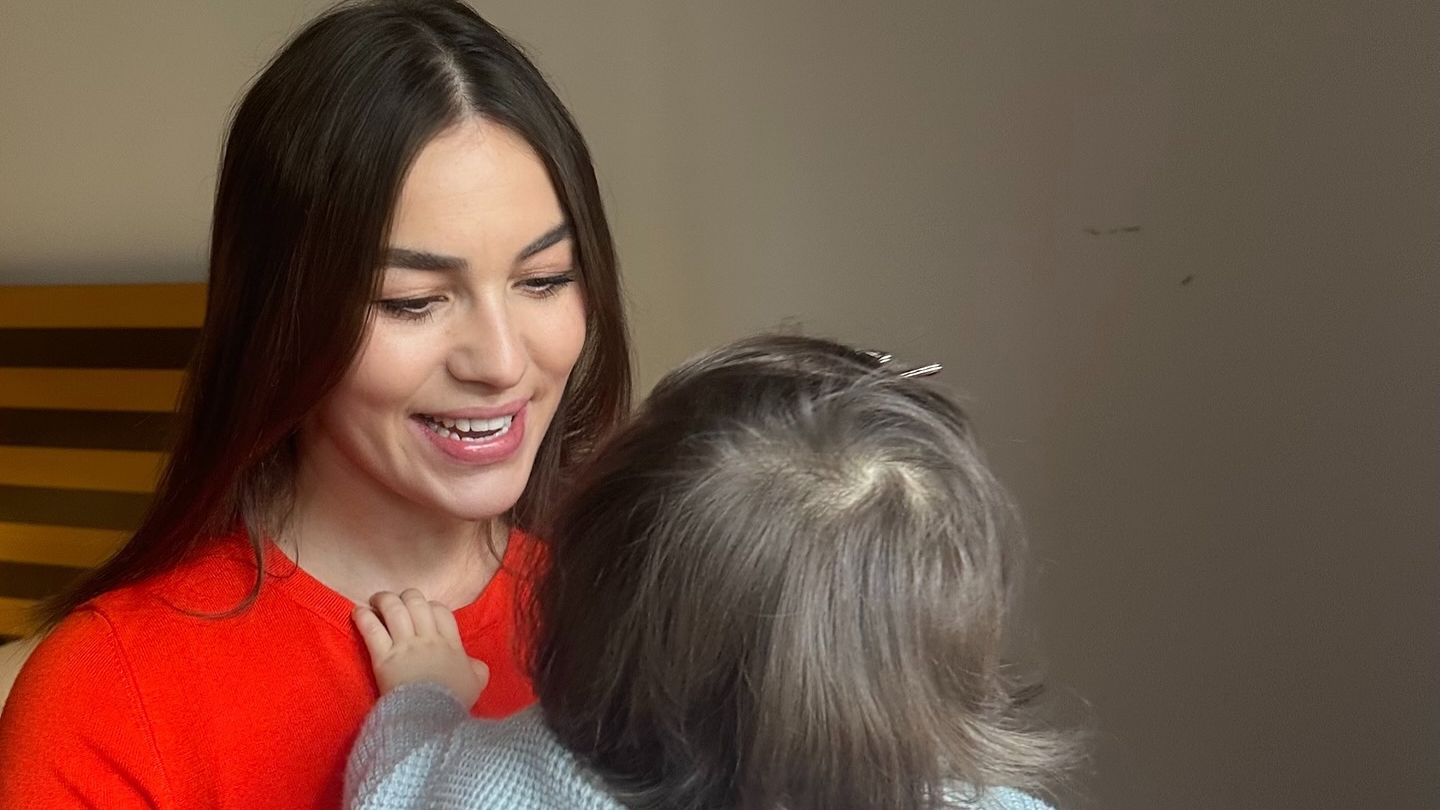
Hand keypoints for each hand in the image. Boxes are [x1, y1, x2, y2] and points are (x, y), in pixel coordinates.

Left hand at [352, 589, 489, 708]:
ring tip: (376, 599)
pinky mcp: (384, 658)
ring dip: (384, 600)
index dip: (431, 606)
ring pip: (395, 610)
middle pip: (417, 604)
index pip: (441, 612)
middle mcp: (427, 639)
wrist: (431, 720)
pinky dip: (364, 617)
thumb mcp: (476, 683)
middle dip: (407, 597)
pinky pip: (373, 630)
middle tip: (399, 600)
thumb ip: (477, 669)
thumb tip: (474, 664)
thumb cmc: (453, 703)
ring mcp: (405, 647)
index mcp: (450, 644)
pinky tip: (358, 612)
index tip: (424, 611)